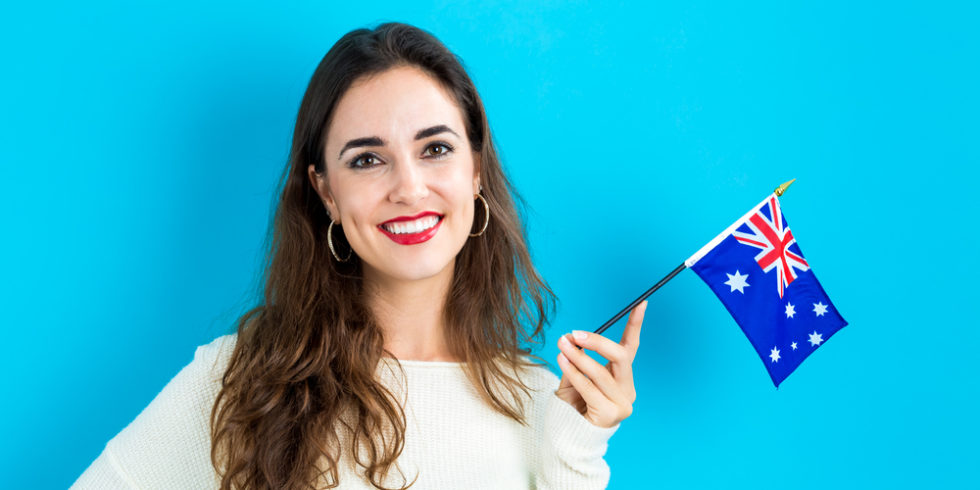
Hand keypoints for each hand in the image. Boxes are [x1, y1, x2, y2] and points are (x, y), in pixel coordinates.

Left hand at [554, 300, 646, 427]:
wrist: (568, 435)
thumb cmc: (573, 403)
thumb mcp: (574, 375)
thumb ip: (577, 358)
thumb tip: (572, 337)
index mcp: (621, 376)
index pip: (631, 346)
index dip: (636, 325)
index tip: (641, 303)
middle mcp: (627, 388)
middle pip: (620, 357)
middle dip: (598, 342)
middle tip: (575, 334)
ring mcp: (621, 403)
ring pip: (601, 372)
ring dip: (579, 357)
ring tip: (562, 345)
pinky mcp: (610, 414)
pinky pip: (589, 388)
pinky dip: (574, 372)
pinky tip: (562, 361)